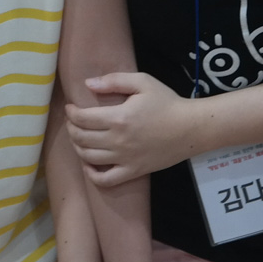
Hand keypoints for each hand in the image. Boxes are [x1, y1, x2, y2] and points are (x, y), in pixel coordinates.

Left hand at [63, 71, 195, 186]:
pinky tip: (89, 164)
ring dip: (77, 147)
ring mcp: (125, 159)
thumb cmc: (167, 102)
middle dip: (71, 128)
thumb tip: (88, 84)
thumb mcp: (142, 82)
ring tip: (79, 137)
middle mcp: (118, 141)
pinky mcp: (133, 171)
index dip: (71, 112)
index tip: (71, 107)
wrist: (191, 128)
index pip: (82, 118)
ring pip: (88, 158)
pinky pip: (105, 180)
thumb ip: (114, 81)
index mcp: (118, 118)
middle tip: (73, 121)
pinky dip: (91, 175)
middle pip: (81, 138)